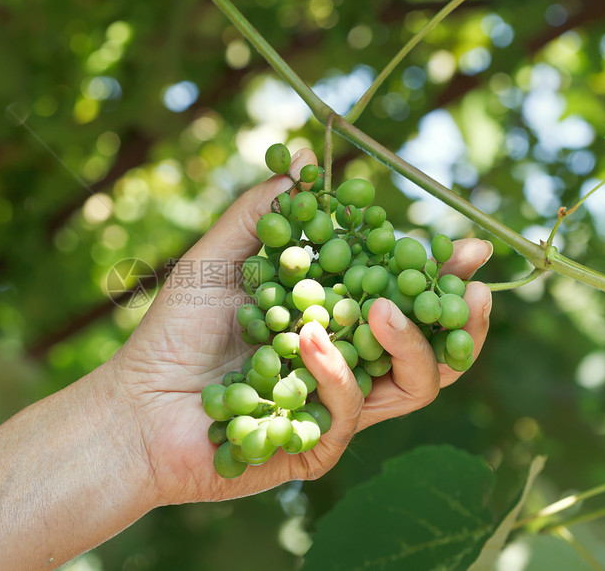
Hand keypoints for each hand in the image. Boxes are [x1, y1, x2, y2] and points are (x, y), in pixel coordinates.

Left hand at [112, 148, 492, 506]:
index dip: (436, 273)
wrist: (138, 401)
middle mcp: (344, 363)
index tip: (464, 246)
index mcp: (332, 319)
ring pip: (412, 386)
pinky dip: (334, 370)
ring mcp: (336, 407)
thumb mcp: (220, 257)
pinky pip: (351, 410)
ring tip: (380, 307)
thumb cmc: (176, 331)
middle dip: (457, 316)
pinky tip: (308, 340)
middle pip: (428, 347)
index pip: (400, 295)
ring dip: (408, 342)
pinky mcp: (319, 445)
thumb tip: (304, 160)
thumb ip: (264, 214)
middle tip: (466, 283)